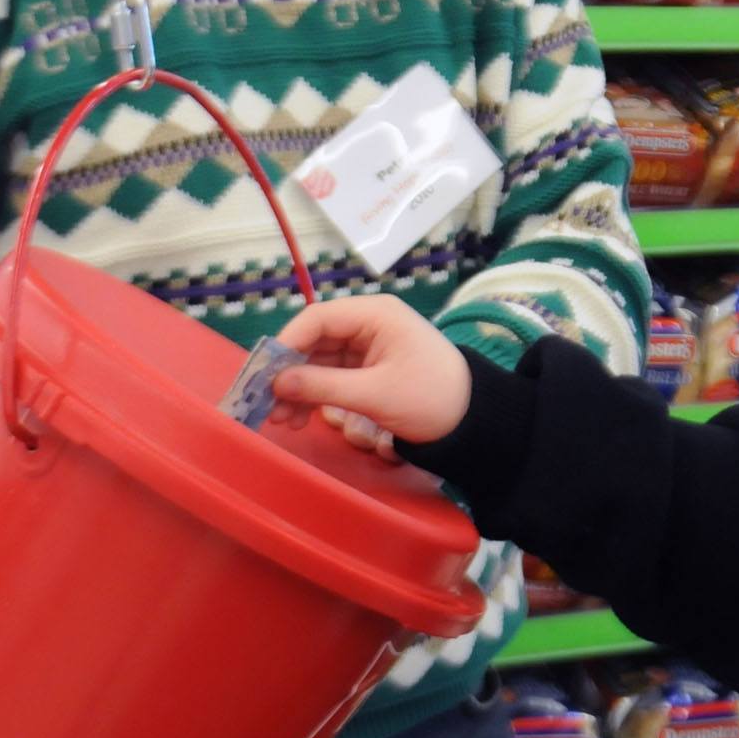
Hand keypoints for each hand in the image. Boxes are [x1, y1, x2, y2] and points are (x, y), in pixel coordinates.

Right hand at [273, 296, 471, 447]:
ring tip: (284, 422)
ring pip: (319, 363)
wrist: (475, 422)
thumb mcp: (376, 394)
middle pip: (313, 342)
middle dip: (289, 374)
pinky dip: (316, 396)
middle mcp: (368, 324)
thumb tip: (276, 384)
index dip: (286, 345)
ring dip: (299, 390)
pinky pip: (332, 377)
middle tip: (267, 407)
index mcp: (375, 315)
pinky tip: (302, 419)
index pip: (317, 319)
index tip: (263, 377)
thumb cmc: (431, 398)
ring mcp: (368, 347)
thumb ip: (323, 386)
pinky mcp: (370, 370)